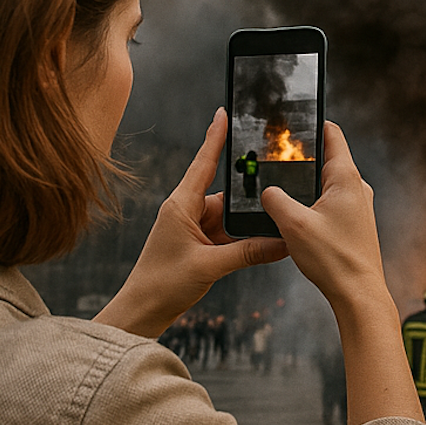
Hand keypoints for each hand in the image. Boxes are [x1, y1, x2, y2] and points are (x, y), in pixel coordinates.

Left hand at [93, 109, 287, 338]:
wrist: (143, 311)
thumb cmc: (162, 284)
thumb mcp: (210, 266)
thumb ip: (248, 253)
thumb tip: (282, 243)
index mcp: (181, 205)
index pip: (203, 163)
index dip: (215, 137)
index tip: (224, 113)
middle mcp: (186, 211)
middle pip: (225, 194)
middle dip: (247, 197)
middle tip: (273, 190)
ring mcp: (192, 228)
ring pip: (229, 217)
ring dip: (246, 225)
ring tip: (270, 228)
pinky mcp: (199, 245)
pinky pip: (227, 235)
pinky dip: (242, 240)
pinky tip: (260, 246)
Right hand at [261, 122, 422, 424]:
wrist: (359, 294)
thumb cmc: (333, 259)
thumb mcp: (293, 225)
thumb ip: (275, 200)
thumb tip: (267, 191)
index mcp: (346, 178)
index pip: (332, 135)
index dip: (313, 123)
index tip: (296, 117)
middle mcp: (356, 188)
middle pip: (328, 159)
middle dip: (304, 156)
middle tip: (279, 154)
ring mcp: (358, 207)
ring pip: (328, 183)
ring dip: (308, 183)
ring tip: (284, 186)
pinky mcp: (355, 225)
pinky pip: (331, 203)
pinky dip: (314, 202)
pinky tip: (298, 215)